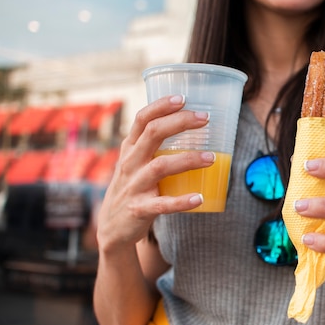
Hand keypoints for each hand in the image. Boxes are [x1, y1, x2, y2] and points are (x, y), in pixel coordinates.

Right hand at [96, 95, 214, 251]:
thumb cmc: (134, 187)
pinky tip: (200, 197)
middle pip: (153, 134)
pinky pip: (163, 204)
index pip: (142, 119)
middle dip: (180, 123)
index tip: (183, 97)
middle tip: (205, 119)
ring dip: (188, 160)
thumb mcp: (136, 162)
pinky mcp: (139, 209)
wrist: (112, 227)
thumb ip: (155, 145)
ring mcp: (134, 186)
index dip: (161, 106)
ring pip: (160, 166)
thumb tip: (192, 125)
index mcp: (130, 148)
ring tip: (212, 157)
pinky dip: (182, 201)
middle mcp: (130, 163)